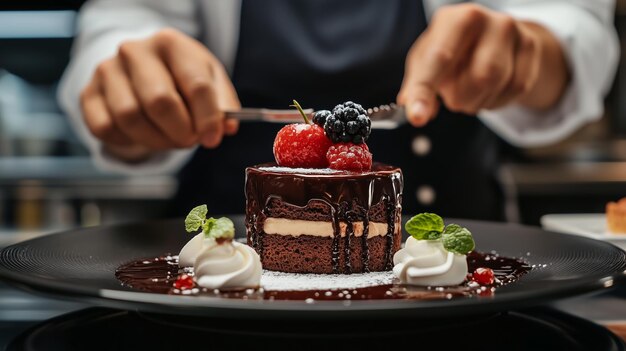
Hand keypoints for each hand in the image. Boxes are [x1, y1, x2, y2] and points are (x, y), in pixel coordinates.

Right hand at [80, 28, 239, 160]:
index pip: (195, 84)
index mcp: (171, 43)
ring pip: (131, 118)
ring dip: (156, 140)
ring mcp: (107, 70)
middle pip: (160, 102)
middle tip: (189, 140)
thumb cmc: (181, 76)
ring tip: (169, 139)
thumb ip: (223, 105)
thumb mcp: (209, 81)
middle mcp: (135, 51)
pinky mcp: (89, 93)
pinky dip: (127, 141)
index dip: (208, 118)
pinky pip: (106, 128)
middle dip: (181, 132)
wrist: (140, 67)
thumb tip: (225, 127)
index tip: (212, 139)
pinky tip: (141, 134)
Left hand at [397, 4, 568, 126]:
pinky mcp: (530, 47)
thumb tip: (416, 111)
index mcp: (456, 19)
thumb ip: (417, 86)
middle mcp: (489, 20)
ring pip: (496, 86)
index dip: (426, 90)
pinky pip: (516, 89)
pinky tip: (488, 90)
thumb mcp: (426, 61)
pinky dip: (495, 100)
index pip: (439, 59)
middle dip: (459, 98)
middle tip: (452, 95)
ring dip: (476, 102)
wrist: (490, 36)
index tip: (417, 117)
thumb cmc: (450, 49)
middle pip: (478, 78)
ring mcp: (514, 32)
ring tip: (468, 91)